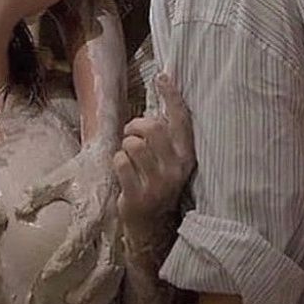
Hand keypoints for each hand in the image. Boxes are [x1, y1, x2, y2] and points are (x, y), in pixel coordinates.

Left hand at [15, 142, 123, 303]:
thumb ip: (37, 194)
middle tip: (69, 303)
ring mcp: (121, 234)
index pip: (75, 245)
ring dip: (101, 293)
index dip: (60, 264)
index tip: (44, 279)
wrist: (116, 157)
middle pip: (101, 265)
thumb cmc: (85, 169)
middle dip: (87, 287)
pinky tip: (100, 302)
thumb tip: (17, 213)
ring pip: (114, 271)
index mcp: (91, 212)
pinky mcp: (126, 238)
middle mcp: (110, 226)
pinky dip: (111, 287)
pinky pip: (121, 267)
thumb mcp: (61, 177)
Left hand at [115, 74, 194, 245]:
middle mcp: (175, 169)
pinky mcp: (138, 195)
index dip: (172, 96)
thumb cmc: (156, 186)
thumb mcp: (169, 162)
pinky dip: (117, 162)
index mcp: (186, 157)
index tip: (162, 77)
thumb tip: (161, 98)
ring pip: (134, 144)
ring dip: (125, 146)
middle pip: (153, 128)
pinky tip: (123, 172)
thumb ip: (167, 137)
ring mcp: (157, 184)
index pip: (181, 120)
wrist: (151, 227)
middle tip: (131, 134)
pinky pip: (121, 163)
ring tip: (127, 155)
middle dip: (136, 125)